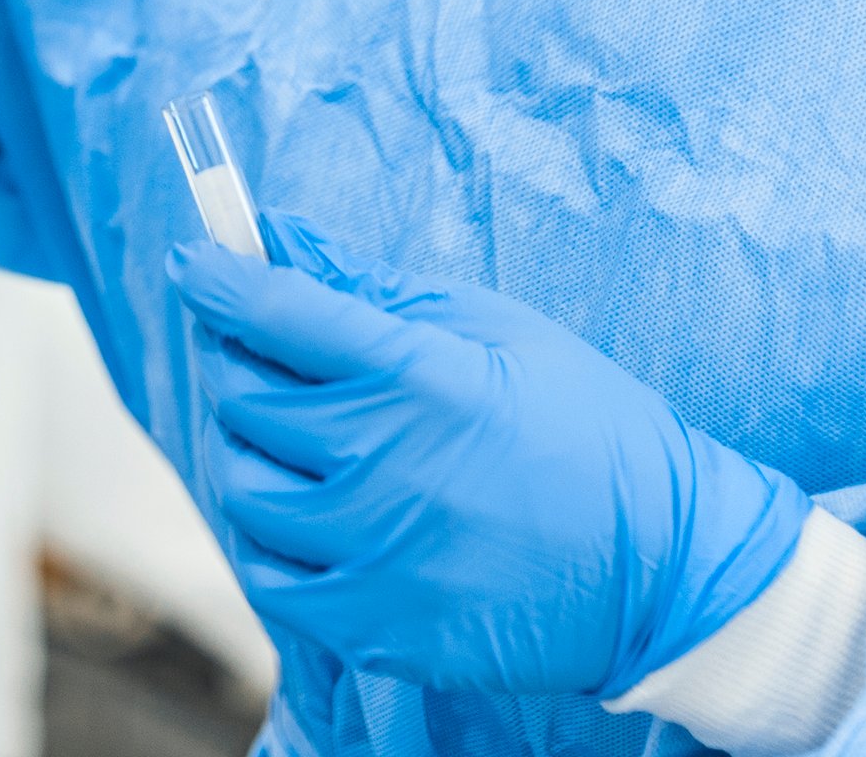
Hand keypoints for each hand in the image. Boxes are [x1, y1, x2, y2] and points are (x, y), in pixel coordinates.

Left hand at [170, 214, 806, 700]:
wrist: (670, 571)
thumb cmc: (588, 430)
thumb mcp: (498, 329)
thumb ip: (377, 286)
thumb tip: (281, 236)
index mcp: (418, 378)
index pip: (273, 311)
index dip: (217, 278)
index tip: (195, 264)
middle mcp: (382, 466)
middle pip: (243, 397)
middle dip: (237, 359)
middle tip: (264, 353)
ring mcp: (375, 556)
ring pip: (242, 487)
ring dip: (247, 450)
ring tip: (290, 439)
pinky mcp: (379, 629)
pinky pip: (271, 579)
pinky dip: (269, 539)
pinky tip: (304, 516)